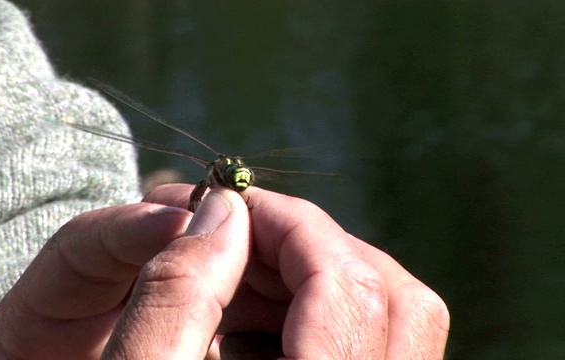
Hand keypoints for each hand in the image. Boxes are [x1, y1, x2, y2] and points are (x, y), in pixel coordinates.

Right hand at [0, 184, 448, 358]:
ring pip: (390, 321)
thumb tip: (224, 209)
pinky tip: (255, 324)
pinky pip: (372, 350)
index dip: (291, 222)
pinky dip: (319, 317)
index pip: (347, 285)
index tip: (232, 202)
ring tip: (237, 280)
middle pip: (390, 298)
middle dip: (309, 245)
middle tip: (234, 236)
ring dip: (315, 279)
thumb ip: (178, 288)